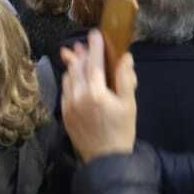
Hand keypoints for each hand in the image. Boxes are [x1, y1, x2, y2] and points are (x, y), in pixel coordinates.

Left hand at [60, 29, 137, 163]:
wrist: (106, 160)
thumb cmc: (121, 131)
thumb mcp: (129, 105)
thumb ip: (126, 79)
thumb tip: (126, 56)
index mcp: (96, 93)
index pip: (94, 62)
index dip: (95, 47)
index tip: (95, 33)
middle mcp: (78, 96)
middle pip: (77, 67)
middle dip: (81, 54)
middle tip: (83, 43)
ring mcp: (68, 105)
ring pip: (68, 78)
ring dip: (73, 66)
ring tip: (76, 56)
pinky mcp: (64, 114)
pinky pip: (65, 91)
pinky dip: (69, 80)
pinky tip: (74, 78)